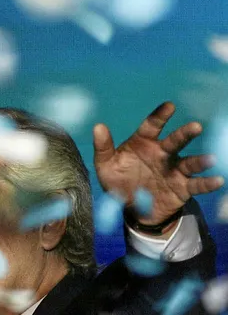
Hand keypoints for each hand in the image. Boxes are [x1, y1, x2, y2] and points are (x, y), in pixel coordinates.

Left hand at [93, 101, 224, 225]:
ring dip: (200, 160)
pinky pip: (197, 184)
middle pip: (176, 142)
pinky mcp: (182, 187)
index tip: (169, 106)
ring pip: (190, 162)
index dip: (160, 116)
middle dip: (185, 134)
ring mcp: (174, 170)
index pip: (152, 126)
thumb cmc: (118, 181)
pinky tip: (217, 180)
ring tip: (210, 159)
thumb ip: (103, 147)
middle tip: (195, 127)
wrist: (131, 208)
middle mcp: (163, 154)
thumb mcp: (106, 166)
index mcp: (144, 144)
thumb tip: (98, 126)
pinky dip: (207, 183)